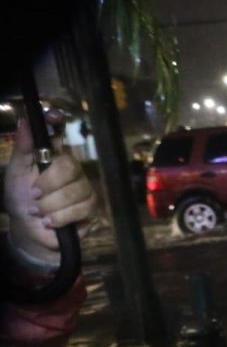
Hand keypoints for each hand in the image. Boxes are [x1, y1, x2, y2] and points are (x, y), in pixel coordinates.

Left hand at [4, 115, 96, 267]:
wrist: (29, 230)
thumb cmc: (21, 199)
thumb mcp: (16, 174)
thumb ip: (23, 149)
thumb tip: (25, 121)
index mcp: (52, 156)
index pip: (58, 132)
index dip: (57, 122)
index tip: (54, 116)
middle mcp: (71, 168)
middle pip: (69, 166)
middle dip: (48, 185)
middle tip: (34, 195)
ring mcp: (84, 187)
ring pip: (75, 191)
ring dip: (52, 206)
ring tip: (40, 213)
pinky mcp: (92, 208)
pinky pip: (81, 209)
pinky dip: (61, 218)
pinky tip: (51, 221)